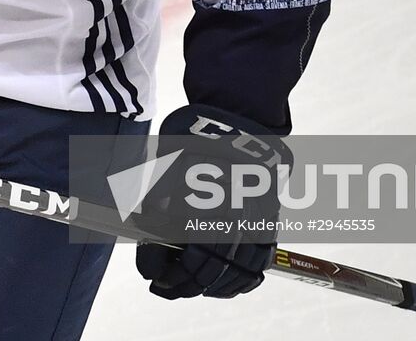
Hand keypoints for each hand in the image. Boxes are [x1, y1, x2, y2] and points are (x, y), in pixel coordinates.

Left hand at [135, 104, 289, 299]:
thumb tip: (147, 233)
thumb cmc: (200, 145)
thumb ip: (158, 205)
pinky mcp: (268, 225)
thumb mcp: (168, 170)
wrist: (240, 127)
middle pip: (206, 274)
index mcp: (206, 212)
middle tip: (166, 287)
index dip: (163, 273)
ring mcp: (253, 228)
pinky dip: (240, 280)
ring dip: (210, 287)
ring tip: (192, 288)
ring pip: (233, 276)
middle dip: (182, 285)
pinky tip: (225, 284)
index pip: (183, 262)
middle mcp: (232, 225)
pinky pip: (256, 266)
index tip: (152, 276)